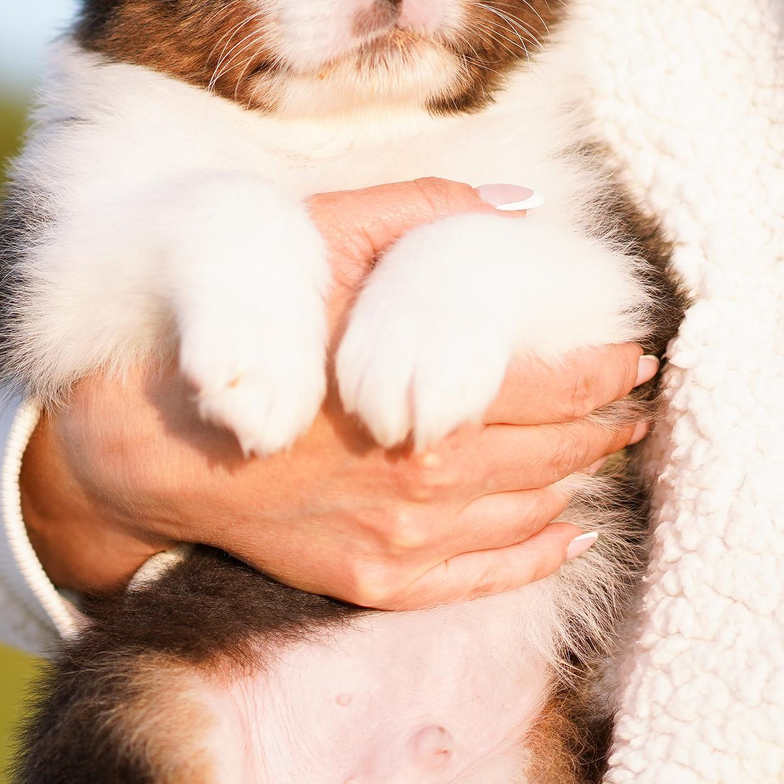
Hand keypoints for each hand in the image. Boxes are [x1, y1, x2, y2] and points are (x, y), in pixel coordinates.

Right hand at [20, 178, 654, 609]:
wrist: (149, 439)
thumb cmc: (242, 326)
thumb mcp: (321, 239)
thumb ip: (419, 212)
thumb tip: (522, 204)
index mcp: (417, 391)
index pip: (549, 386)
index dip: (602, 370)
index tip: (632, 353)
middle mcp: (419, 478)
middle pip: (551, 454)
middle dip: (604, 424)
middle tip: (635, 402)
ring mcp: (397, 539)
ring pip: (525, 516)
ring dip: (577, 481)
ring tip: (607, 449)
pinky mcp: (372, 579)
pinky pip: (478, 578)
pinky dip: (533, 555)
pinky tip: (565, 530)